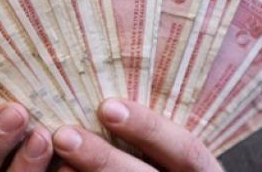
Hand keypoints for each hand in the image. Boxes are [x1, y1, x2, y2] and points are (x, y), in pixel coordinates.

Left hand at [52, 98, 221, 171]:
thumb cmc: (172, 163)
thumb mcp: (179, 153)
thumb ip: (161, 134)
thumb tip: (116, 96)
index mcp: (204, 171)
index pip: (185, 150)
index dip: (148, 128)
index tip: (107, 107)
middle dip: (103, 158)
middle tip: (65, 135)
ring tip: (57, 159)